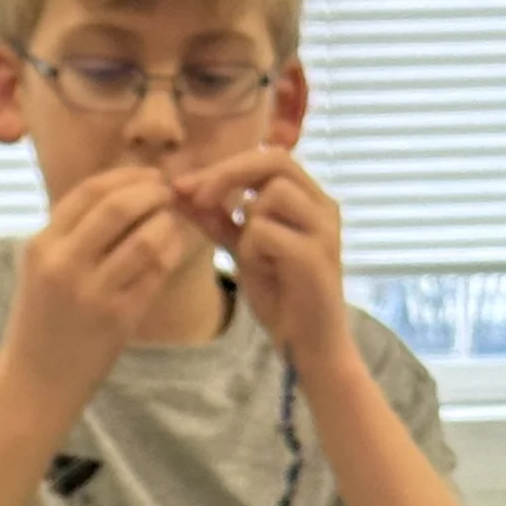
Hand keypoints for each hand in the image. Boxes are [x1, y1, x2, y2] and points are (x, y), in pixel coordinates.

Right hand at [1, 167, 197, 407]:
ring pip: (144, 239)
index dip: (126, 177)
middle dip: (151, 192)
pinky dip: (171, 253)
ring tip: (172, 220)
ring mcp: (92, 293)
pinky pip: (156, 274)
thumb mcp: (41, 269)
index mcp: (42, 246)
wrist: (36, 383)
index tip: (148, 177)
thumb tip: (119, 192)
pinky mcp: (118, 319)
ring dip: (166, 223)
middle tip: (168, 192)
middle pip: (118, 207)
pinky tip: (173, 247)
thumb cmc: (42, 322)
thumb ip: (70, 233)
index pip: (89, 191)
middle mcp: (64, 265)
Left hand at [169, 148, 354, 374]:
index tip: (185, 185)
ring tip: (254, 258)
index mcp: (310, 199)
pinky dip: (252, 251)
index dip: (225, 166)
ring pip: (270, 194)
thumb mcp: (243, 249)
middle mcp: (324, 206)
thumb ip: (218, 218)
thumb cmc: (282, 298)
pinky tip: (265, 273)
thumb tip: (181, 190)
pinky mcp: (316, 255)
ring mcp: (324, 229)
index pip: (268, 158)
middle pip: (274, 161)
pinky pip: (265, 231)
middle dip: (227, 174)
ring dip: (247, 223)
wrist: (310, 347)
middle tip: (194, 197)